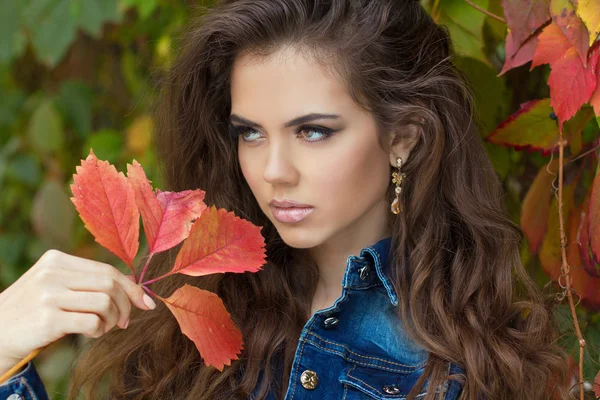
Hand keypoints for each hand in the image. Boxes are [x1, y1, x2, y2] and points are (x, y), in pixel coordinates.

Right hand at [0, 249, 155, 375]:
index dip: (131, 288)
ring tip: (102, 328)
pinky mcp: (48, 319)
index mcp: (56, 259)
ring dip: (111, 320)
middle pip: (110, 284)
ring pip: (105, 302)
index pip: (107, 270)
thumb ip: (86, 283)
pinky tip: (90, 333)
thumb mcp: (54, 287)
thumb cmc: (31, 312)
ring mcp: (48, 295)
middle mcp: (52, 273)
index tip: (146, 303)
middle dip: (126, 305)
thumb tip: (133, 289)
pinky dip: (98, 330)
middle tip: (122, 322)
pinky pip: (92, 322)